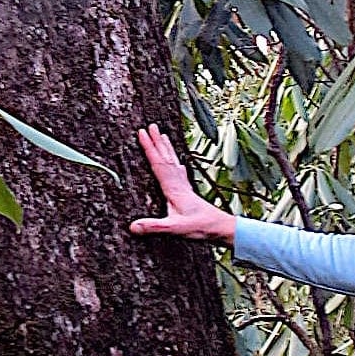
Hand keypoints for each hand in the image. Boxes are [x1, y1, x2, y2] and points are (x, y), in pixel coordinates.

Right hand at [129, 125, 235, 244]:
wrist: (221, 227)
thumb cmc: (201, 227)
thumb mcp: (175, 229)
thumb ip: (155, 227)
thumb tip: (133, 226)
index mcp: (174, 188)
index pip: (158, 163)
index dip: (149, 147)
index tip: (142, 132)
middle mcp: (179, 184)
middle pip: (166, 158)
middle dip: (157, 141)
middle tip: (151, 126)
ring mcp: (184, 187)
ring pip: (173, 162)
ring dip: (167, 148)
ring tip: (162, 136)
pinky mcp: (188, 192)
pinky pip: (179, 171)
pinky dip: (176, 162)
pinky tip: (178, 163)